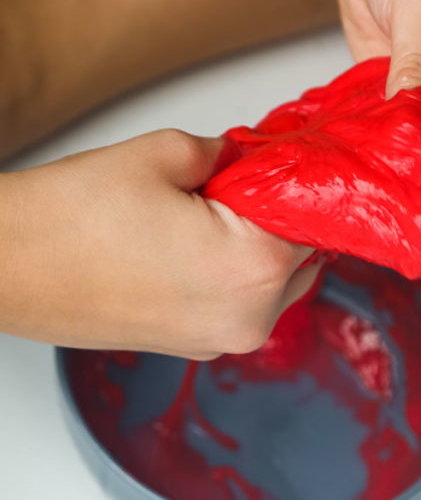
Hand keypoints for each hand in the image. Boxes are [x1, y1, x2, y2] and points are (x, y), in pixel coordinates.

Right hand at [0, 130, 319, 356]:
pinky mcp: (193, 347)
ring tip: (203, 213)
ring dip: (257, 246)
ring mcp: (219, 341)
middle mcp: (247, 319)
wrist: (4, 267)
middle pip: (300, 255)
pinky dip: (231, 273)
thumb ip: (227, 152)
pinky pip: (238, 303)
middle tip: (235, 182)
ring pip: (273, 283)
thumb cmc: (69, 220)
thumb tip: (247, 157)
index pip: (312, 216)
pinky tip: (190, 242)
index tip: (283, 158)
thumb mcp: (163, 154)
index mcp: (252, 270)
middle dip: (276, 216)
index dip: (296, 180)